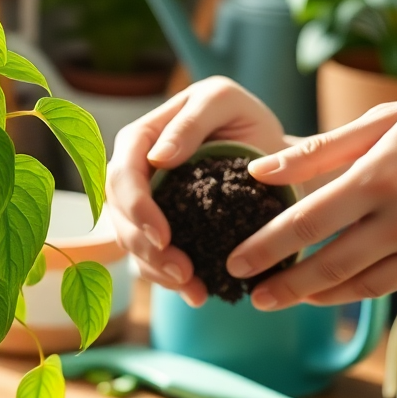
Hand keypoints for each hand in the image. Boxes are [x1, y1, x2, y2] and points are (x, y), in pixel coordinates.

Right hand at [106, 77, 290, 304]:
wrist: (277, 161)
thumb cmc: (248, 122)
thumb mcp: (224, 104)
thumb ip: (191, 123)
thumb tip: (157, 158)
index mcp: (142, 136)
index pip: (121, 172)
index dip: (135, 206)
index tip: (163, 236)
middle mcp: (135, 171)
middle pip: (119, 214)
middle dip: (145, 246)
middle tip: (181, 270)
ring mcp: (145, 202)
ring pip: (131, 240)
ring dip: (156, 268)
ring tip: (193, 286)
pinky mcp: (160, 230)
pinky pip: (150, 258)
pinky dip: (170, 280)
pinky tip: (197, 293)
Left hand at [228, 76, 396, 309]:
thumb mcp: (385, 121)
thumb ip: (319, 151)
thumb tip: (259, 171)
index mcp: (381, 176)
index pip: (308, 222)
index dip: (266, 247)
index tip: (235, 261)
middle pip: (327, 266)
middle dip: (282, 285)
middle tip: (249, 296)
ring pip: (357, 285)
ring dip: (313, 296)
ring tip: (279, 297)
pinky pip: (388, 286)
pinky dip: (353, 291)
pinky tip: (326, 290)